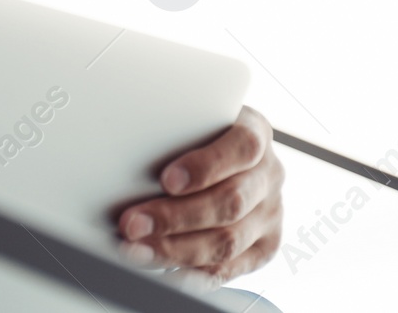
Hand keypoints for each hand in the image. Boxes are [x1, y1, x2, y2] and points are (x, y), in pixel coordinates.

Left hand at [116, 106, 284, 288]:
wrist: (222, 157)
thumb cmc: (196, 134)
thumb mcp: (191, 122)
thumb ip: (176, 136)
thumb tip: (128, 159)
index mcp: (256, 133)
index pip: (243, 148)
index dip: (205, 166)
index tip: (167, 180)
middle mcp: (268, 175)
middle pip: (230, 202)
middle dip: (175, 217)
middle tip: (133, 223)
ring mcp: (269, 214)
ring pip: (227, 241)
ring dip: (175, 249)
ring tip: (137, 250)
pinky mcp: (263, 248)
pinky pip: (228, 269)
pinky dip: (192, 275)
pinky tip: (164, 272)